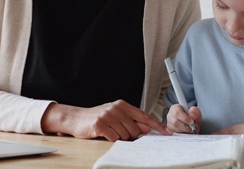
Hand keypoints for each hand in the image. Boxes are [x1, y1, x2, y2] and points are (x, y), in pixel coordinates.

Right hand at [41, 100, 170, 140]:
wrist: (76, 118)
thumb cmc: (98, 118)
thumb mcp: (116, 116)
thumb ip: (132, 121)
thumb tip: (147, 128)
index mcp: (123, 105)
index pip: (144, 116)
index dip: (156, 125)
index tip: (167, 132)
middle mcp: (116, 108)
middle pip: (135, 130)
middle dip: (129, 135)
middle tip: (117, 131)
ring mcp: (108, 115)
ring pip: (125, 135)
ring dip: (118, 137)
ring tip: (109, 131)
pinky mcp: (100, 124)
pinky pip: (114, 138)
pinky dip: (110, 139)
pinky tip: (104, 133)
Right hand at [166, 104, 200, 133]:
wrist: (191, 121)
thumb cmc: (192, 115)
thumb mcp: (195, 111)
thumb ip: (195, 111)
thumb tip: (192, 115)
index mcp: (175, 108)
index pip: (177, 112)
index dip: (185, 118)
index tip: (192, 122)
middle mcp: (170, 116)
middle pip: (175, 122)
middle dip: (186, 127)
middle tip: (193, 128)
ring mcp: (169, 124)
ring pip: (176, 129)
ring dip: (185, 131)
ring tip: (191, 129)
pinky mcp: (170, 131)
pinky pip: (176, 134)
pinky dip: (184, 134)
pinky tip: (187, 131)